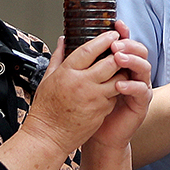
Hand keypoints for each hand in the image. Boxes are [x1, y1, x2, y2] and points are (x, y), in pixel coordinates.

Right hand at [24, 29, 127, 154]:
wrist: (49, 136)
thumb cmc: (46, 108)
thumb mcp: (47, 79)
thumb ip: (58, 58)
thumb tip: (63, 41)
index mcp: (67, 73)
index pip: (89, 50)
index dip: (104, 40)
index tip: (113, 34)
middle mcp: (82, 83)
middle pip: (110, 62)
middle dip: (119, 53)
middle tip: (124, 48)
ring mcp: (94, 97)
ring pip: (118, 79)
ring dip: (122, 72)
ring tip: (122, 68)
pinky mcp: (102, 110)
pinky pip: (115, 95)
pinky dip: (117, 90)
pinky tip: (115, 87)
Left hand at [86, 22, 151, 150]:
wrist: (99, 135)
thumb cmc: (90, 109)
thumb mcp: (80, 80)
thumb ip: (74, 59)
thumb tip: (63, 39)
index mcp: (120, 66)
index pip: (125, 44)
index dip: (123, 33)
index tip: (116, 24)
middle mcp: (132, 73)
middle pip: (139, 52)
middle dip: (128, 45)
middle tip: (116, 44)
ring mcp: (139, 87)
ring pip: (144, 68)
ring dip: (132, 61)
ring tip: (118, 59)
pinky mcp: (141, 103)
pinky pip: (142, 90)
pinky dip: (132, 85)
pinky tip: (120, 84)